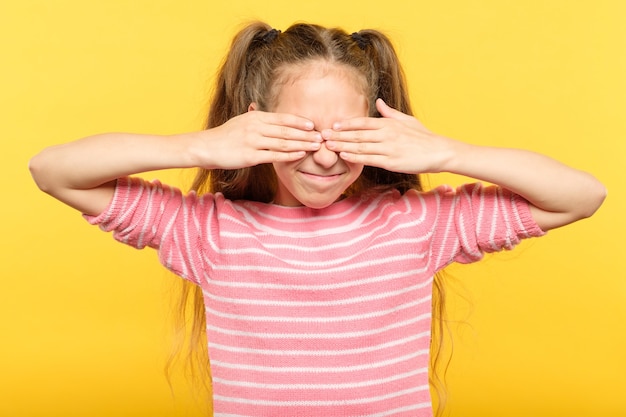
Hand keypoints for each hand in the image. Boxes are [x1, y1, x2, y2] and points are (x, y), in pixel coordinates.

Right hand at [195, 110, 322, 168]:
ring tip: (317, 146)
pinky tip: (301, 155)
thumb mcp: (241, 121)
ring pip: (283, 142)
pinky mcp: (250, 156)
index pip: (282, 118)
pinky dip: (289, 155)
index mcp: (256, 117)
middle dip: (306, 134)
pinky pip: (274, 155)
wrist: (205, 147)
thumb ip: (255, 118)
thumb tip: (261, 112)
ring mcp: (253, 141)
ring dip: (302, 144)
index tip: (313, 125)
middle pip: (286, 130)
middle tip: (322, 136)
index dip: (299, 121)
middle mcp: (256, 127)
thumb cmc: (225, 136)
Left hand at [322, 99, 452, 173]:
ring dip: (343, 146)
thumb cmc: (423, 137)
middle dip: (338, 135)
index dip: (346, 124)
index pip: (363, 123)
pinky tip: (345, 156)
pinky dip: (356, 157)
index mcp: (388, 124)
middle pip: (357, 134)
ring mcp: (388, 148)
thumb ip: (389, 112)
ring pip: (361, 146)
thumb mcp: (406, 120)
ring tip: (328, 146)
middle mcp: (386, 134)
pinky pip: (370, 159)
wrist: (439, 151)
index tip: (332, 125)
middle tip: (322, 135)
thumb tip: (378, 102)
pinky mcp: (392, 162)